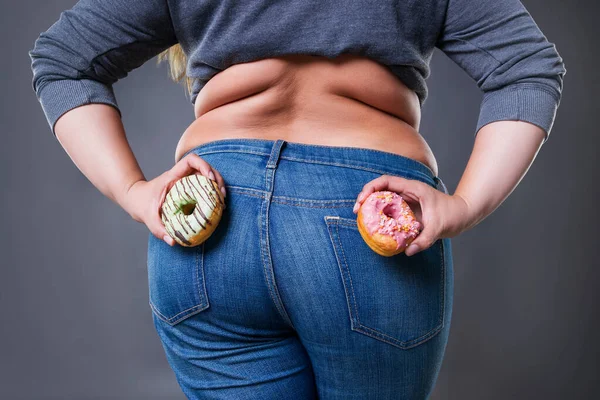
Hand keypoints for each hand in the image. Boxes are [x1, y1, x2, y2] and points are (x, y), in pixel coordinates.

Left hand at [122, 153, 226, 245]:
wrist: (135, 199)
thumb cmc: (141, 204)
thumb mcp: (148, 217)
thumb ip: (159, 229)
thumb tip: (173, 241)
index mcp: (173, 176)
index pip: (190, 160)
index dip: (204, 165)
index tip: (210, 179)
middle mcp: (182, 176)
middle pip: (205, 168)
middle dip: (218, 178)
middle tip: (222, 195)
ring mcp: (187, 181)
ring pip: (208, 177)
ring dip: (218, 186)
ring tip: (223, 201)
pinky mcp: (189, 189)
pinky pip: (205, 187)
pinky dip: (213, 193)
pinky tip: (218, 206)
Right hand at [352, 175, 472, 255]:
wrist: (463, 214)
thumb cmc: (453, 216)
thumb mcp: (439, 228)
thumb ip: (424, 240)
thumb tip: (408, 251)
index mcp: (412, 188)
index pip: (385, 181)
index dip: (371, 188)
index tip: (362, 200)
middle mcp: (407, 191)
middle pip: (380, 188)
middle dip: (365, 197)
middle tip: (357, 212)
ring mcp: (406, 199)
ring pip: (382, 197)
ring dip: (370, 206)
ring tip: (361, 219)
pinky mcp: (407, 208)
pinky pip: (389, 208)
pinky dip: (380, 214)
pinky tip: (375, 225)